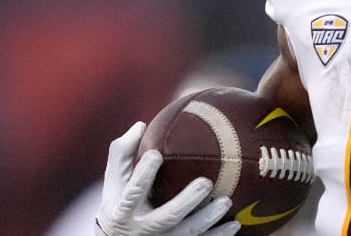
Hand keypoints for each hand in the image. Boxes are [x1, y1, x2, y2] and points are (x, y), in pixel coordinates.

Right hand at [95, 122, 239, 235]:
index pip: (133, 192)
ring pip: (186, 233)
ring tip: (226, 202)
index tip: (156, 154)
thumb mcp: (114, 180)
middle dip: (186, 202)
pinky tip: (235, 225)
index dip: (143, 174)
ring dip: (208, 219)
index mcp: (124, 210)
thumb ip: (122, 153)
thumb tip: (141, 125)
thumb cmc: (119, 200)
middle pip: (166, 217)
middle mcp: (142, 229)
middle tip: (206, 182)